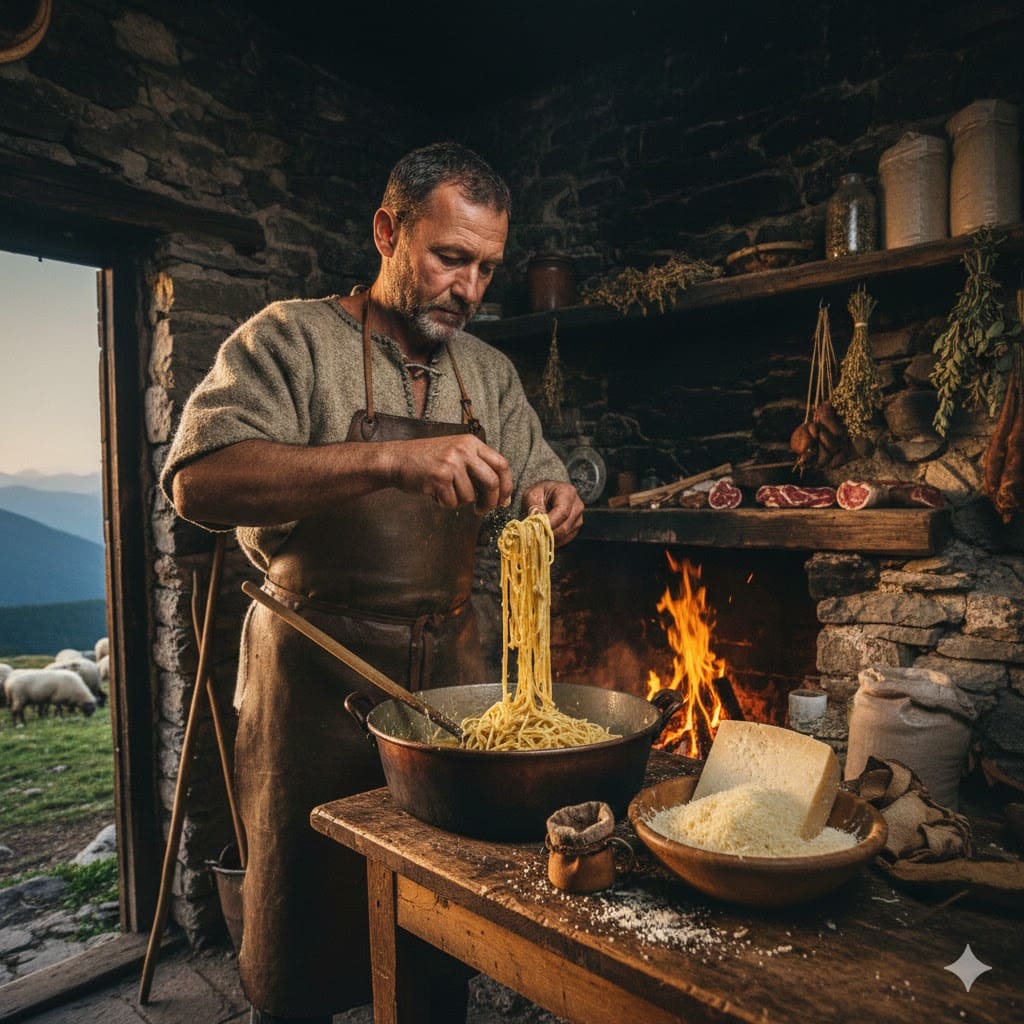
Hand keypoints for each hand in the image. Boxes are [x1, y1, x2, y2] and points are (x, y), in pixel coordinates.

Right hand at [389, 434, 512, 512]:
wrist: (397, 459)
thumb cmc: (428, 461)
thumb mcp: (456, 453)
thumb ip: (478, 468)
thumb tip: (502, 496)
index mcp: (472, 443)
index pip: (502, 465)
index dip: (507, 486)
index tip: (503, 500)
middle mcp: (464, 450)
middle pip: (492, 482)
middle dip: (490, 502)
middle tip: (482, 509)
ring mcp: (451, 463)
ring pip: (470, 496)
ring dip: (459, 502)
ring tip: (445, 492)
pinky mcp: (439, 477)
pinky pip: (452, 502)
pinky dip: (444, 503)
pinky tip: (435, 493)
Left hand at [522, 480, 583, 546]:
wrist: (546, 495)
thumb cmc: (539, 494)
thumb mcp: (531, 496)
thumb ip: (534, 509)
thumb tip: (536, 524)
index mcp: (567, 492)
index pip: (562, 512)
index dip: (550, 523)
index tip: (538, 530)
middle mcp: (577, 505)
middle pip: (565, 526)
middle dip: (549, 533)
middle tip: (535, 536)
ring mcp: (578, 517)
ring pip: (565, 535)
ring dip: (551, 538)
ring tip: (538, 537)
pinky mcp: (576, 528)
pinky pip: (566, 539)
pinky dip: (555, 541)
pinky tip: (545, 539)